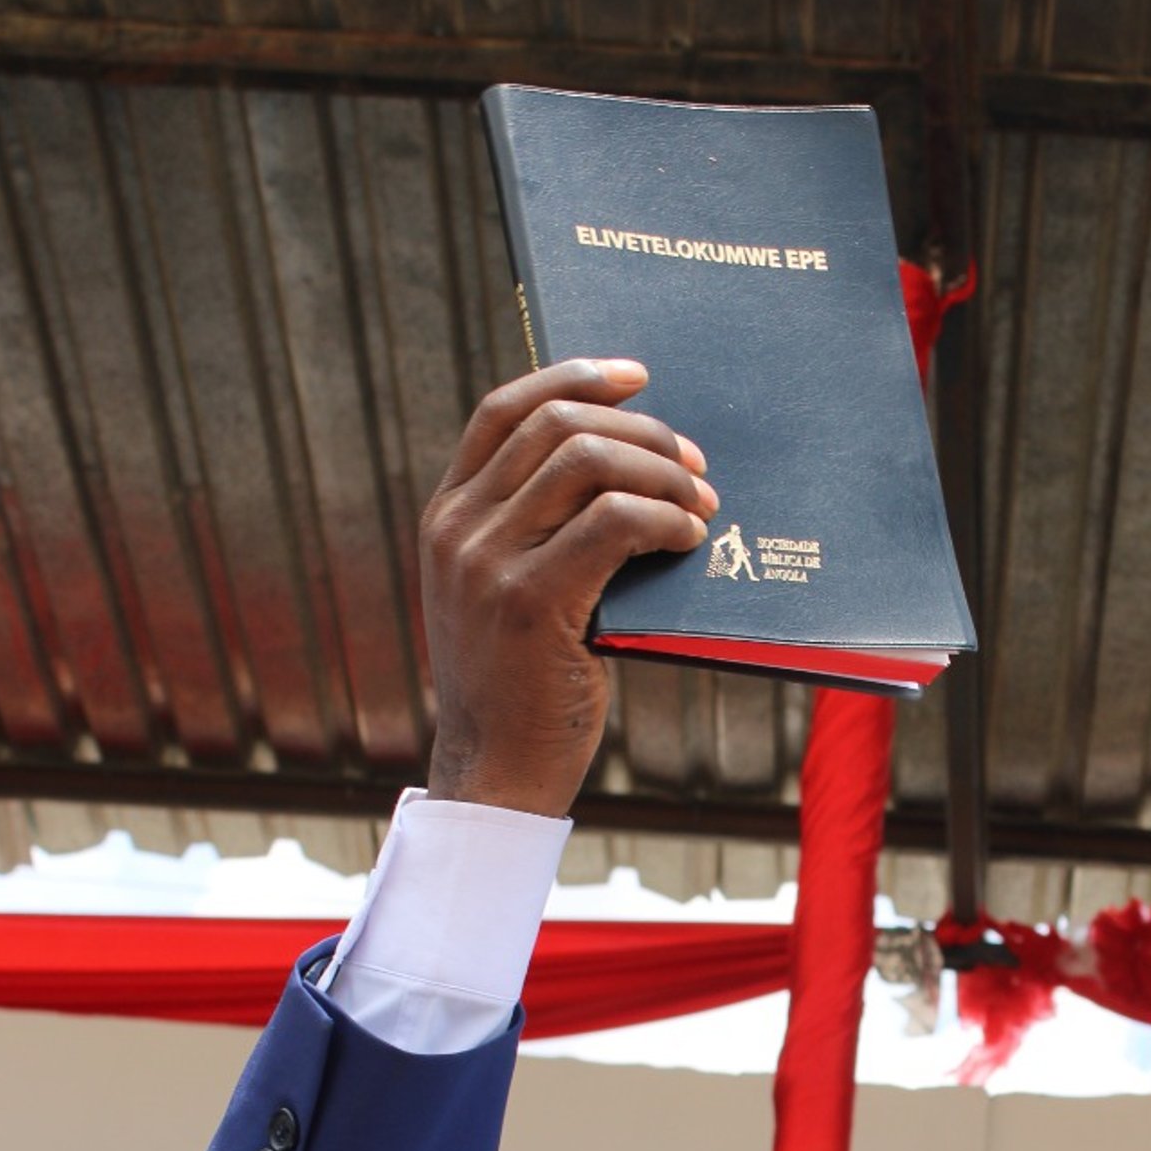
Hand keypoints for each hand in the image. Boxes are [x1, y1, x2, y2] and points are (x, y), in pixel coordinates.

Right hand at [419, 361, 716, 816]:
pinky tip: (692, 538)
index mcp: (447, 516)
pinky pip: (612, 523)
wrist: (495, 774)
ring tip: (703, 502)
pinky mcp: (530, 601)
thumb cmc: (522, 688)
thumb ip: (536, 534)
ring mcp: (487, 563)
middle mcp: (457, 529)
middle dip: (642, 432)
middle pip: (559, 426)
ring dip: (661, 472)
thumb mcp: (507, 595)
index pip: (504, 410)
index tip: (637, 375)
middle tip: (695, 461)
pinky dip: (664, 519)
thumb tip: (627, 474)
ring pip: (588, 462)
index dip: (573, 377)